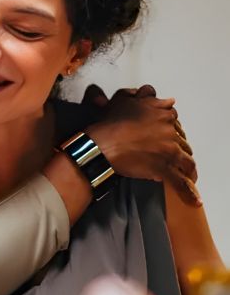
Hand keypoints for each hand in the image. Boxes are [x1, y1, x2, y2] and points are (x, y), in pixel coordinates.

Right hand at [83, 84, 198, 205]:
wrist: (100, 146)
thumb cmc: (108, 124)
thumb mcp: (123, 101)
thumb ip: (142, 96)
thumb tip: (155, 93)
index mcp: (162, 112)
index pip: (173, 119)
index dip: (169, 128)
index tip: (166, 134)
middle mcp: (169, 129)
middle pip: (182, 140)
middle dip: (178, 148)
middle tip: (171, 155)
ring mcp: (168, 150)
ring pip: (186, 160)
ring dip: (186, 167)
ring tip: (187, 175)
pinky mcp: (163, 168)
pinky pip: (179, 182)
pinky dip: (188, 192)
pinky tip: (194, 201)